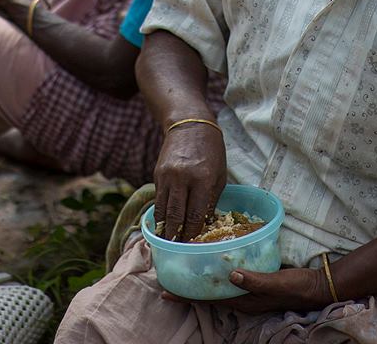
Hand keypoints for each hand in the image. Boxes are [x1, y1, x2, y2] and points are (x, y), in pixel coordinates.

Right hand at [153, 123, 226, 241]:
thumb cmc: (211, 152)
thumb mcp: (219, 176)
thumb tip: (204, 226)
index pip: (195, 216)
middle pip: (176, 216)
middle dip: (176, 237)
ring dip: (165, 230)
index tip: (192, 248)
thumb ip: (211, 201)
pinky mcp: (157, 174)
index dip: (192, 235)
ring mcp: (167, 176)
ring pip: (162, 211)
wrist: (190, 126)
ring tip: (168, 244)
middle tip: (177, 251)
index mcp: (202, 180)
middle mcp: (182, 179)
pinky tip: (162, 225)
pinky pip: (158, 200)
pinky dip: (159, 215)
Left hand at [162, 267, 332, 313]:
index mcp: (243, 301)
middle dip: (188, 290)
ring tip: (183, 271)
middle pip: (208, 296)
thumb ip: (254, 280)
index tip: (165, 292)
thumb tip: (231, 275)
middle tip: (167, 279)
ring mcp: (247, 290)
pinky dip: (217, 273)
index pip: (208, 301)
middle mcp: (241, 298)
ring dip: (201, 281)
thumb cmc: (296, 286)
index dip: (187, 297)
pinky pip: (229, 280)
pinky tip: (212, 263)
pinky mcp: (254, 281)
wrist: (316, 286)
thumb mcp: (275, 283)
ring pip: (217, 288)